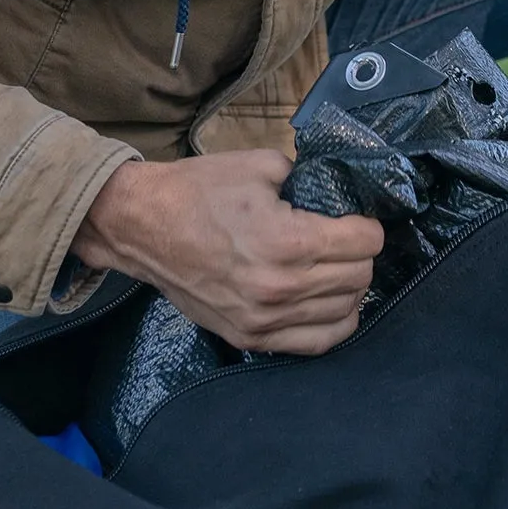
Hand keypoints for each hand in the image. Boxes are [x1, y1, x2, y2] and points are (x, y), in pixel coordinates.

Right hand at [74, 152, 383, 355]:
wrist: (141, 228)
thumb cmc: (197, 192)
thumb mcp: (259, 165)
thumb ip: (308, 178)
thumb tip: (338, 193)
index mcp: (287, 242)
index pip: (364, 243)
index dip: (366, 225)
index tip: (354, 219)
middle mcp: (281, 289)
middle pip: (359, 277)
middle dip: (359, 254)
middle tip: (342, 240)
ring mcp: (265, 320)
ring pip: (345, 311)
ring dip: (348, 287)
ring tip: (333, 268)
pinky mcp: (250, 338)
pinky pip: (317, 342)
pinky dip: (333, 322)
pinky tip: (328, 303)